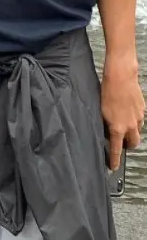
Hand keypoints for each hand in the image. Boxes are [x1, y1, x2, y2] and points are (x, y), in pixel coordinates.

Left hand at [102, 55, 144, 169]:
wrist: (120, 77)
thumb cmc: (107, 91)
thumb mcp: (100, 110)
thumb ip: (104, 123)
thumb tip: (106, 130)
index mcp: (118, 128)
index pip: (116, 149)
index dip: (114, 159)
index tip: (113, 167)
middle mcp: (131, 126)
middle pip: (133, 143)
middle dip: (127, 145)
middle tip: (121, 141)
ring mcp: (139, 118)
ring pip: (137, 131)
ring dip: (131, 131)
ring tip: (122, 123)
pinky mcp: (143, 109)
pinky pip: (139, 119)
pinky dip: (134, 119)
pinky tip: (126, 111)